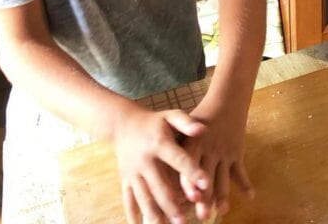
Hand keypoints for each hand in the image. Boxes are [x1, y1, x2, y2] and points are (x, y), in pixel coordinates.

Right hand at [113, 106, 207, 223]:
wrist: (122, 124)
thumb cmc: (154, 121)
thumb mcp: (170, 115)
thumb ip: (186, 122)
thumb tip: (203, 129)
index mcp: (160, 143)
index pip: (178, 159)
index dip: (192, 171)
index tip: (205, 184)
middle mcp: (145, 161)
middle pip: (159, 185)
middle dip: (172, 204)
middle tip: (184, 221)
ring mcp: (133, 173)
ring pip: (144, 197)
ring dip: (154, 214)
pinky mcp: (125, 180)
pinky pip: (128, 200)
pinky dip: (133, 215)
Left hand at [181, 99, 253, 219]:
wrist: (227, 99)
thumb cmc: (200, 117)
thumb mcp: (183, 127)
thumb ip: (173, 147)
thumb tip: (156, 171)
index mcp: (193, 144)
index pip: (190, 165)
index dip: (189, 182)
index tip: (190, 199)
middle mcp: (210, 150)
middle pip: (207, 177)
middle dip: (205, 197)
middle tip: (203, 215)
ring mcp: (225, 152)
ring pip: (224, 177)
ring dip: (224, 195)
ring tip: (223, 211)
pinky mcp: (236, 153)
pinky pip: (240, 171)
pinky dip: (245, 184)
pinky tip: (251, 197)